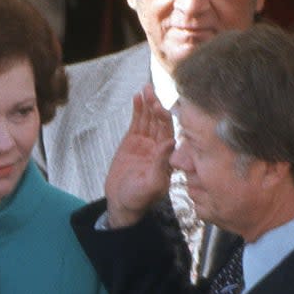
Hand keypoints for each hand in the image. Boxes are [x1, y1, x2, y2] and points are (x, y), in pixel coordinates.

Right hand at [104, 85, 175, 227]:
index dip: (164, 118)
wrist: (122, 203)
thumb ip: (161, 163)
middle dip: (155, 106)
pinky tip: (137, 98)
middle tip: (151, 92)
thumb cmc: (139, 198)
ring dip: (147, 104)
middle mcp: (159, 147)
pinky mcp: (133, 142)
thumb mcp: (152, 184)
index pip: (168, 132)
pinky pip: (137, 123)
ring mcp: (146, 143)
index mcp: (167, 156)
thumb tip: (170, 142)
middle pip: (159, 121)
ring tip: (145, 89)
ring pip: (148, 119)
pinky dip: (138, 110)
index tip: (158, 107)